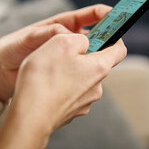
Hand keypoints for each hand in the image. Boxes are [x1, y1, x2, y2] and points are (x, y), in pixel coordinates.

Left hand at [0, 5, 111, 101]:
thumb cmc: (10, 50)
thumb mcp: (27, 38)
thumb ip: (47, 34)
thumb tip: (69, 34)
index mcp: (60, 25)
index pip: (87, 16)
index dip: (103, 13)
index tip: (115, 14)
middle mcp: (67, 40)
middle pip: (95, 35)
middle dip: (108, 35)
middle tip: (118, 38)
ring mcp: (67, 56)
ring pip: (91, 53)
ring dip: (99, 54)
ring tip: (106, 57)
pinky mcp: (65, 71)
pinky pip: (82, 69)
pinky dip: (89, 70)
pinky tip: (92, 74)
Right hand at [0, 34, 126, 148]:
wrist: (29, 117)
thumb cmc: (44, 79)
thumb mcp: (62, 43)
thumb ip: (79, 38)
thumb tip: (84, 42)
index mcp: (99, 67)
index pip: (119, 49)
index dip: (114, 37)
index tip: (104, 32)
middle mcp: (96, 87)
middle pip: (96, 64)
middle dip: (83, 55)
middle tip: (63, 50)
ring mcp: (84, 102)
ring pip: (81, 79)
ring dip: (70, 71)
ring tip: (50, 69)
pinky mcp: (70, 112)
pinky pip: (70, 93)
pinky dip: (61, 86)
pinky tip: (46, 85)